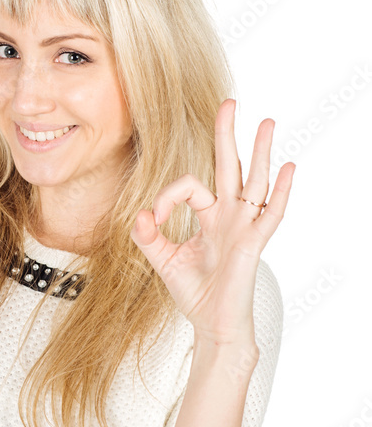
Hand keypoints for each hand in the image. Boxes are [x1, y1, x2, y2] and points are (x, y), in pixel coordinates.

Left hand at [130, 99, 295, 344]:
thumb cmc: (195, 293)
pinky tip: (288, 167)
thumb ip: (147, 236)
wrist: (212, 324)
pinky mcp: (254, 243)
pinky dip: (282, 191)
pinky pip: (271, 214)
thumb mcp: (162, 260)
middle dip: (228, 134)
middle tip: (229, 101)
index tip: (152, 219)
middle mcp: (229, 216)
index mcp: (210, 217)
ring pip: (255, 181)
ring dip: (260, 152)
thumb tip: (138, 214)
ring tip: (266, 122)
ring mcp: (244, 227)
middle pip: (230, 166)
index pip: (190, 187)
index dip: (167, 197)